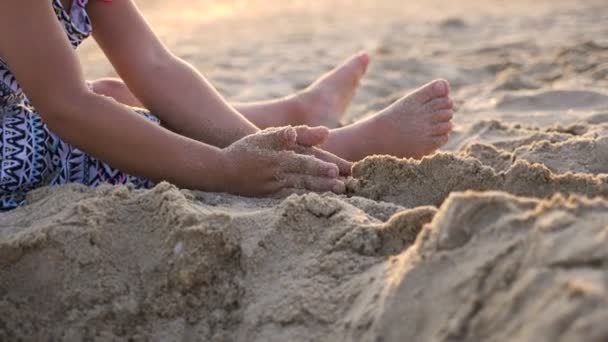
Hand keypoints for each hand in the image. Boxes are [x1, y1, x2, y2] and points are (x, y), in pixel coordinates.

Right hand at [221, 126, 347, 195]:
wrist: (221, 171)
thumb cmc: (245, 150)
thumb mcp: (262, 137)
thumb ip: (283, 135)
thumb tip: (296, 132)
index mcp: (277, 158)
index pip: (302, 162)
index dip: (319, 166)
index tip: (335, 170)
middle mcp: (276, 175)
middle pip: (304, 179)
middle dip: (324, 183)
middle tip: (343, 186)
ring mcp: (272, 189)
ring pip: (299, 191)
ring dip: (319, 192)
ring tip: (337, 194)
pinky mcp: (269, 199)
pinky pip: (289, 201)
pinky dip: (304, 202)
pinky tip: (316, 204)